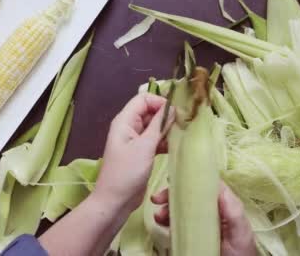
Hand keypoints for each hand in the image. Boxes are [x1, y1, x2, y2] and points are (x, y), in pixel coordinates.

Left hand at [92, 93, 174, 213]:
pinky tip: (176, 146)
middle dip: (166, 115)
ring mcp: (134, 140)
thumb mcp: (145, 146)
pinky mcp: (141, 153)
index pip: (143, 98)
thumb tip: (172, 107)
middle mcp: (129, 127)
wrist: (115, 201)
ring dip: (167, 129)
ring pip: (154, 126)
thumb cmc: (127, 172)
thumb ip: (159, 125)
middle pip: (150, 111)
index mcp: (125, 121)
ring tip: (183, 135)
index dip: (160, 101)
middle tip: (185, 124)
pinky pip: (154, 140)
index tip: (177, 112)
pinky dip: (164, 141)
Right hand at [151, 182, 256, 255]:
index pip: (204, 185)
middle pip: (187, 196)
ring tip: (158, 217)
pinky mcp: (191, 235)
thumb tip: (219, 189)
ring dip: (166, 209)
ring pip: (179, 209)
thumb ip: (233, 211)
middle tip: (157, 199)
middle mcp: (209, 210)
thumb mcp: (240, 230)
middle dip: (171, 195)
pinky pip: (176, 225)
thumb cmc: (241, 250)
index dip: (188, 180)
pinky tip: (162, 224)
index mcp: (222, 204)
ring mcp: (199, 223)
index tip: (172, 179)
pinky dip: (166, 222)